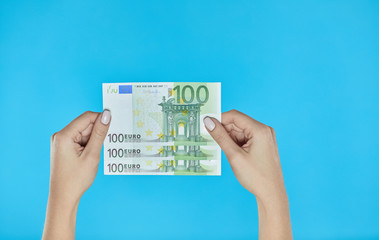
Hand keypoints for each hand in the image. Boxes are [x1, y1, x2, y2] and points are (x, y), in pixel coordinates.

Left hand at [43, 110, 110, 239]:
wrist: (63, 197)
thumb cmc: (76, 179)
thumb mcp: (92, 155)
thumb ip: (100, 133)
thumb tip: (106, 115)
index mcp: (64, 135)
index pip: (87, 117)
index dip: (101, 119)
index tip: (114, 125)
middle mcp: (60, 136)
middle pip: (85, 124)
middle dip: (96, 133)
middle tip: (101, 149)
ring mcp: (61, 142)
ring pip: (84, 132)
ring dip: (93, 140)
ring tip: (92, 157)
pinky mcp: (64, 148)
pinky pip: (80, 139)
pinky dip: (88, 145)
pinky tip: (89, 157)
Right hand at [203, 110, 291, 239]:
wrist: (271, 194)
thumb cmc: (255, 177)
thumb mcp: (234, 155)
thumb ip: (220, 136)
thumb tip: (208, 121)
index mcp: (260, 130)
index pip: (234, 116)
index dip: (219, 119)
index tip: (206, 126)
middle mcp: (264, 130)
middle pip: (237, 123)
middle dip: (224, 131)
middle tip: (213, 142)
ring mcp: (265, 137)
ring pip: (240, 131)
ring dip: (230, 139)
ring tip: (227, 153)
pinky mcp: (263, 144)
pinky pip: (245, 137)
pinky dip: (236, 143)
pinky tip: (233, 154)